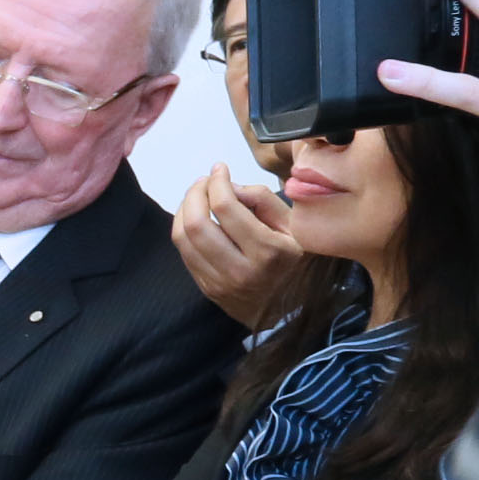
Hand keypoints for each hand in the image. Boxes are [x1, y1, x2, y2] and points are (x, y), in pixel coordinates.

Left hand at [173, 165, 302, 327]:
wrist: (290, 310)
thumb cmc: (295, 260)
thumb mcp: (294, 226)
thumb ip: (263, 200)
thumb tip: (229, 186)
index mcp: (268, 251)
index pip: (225, 208)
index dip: (217, 182)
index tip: (219, 169)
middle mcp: (241, 270)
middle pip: (197, 224)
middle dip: (194, 194)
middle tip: (203, 182)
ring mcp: (221, 283)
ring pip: (183, 239)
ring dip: (184, 210)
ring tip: (197, 196)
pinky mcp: (208, 290)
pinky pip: (185, 254)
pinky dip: (184, 230)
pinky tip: (195, 218)